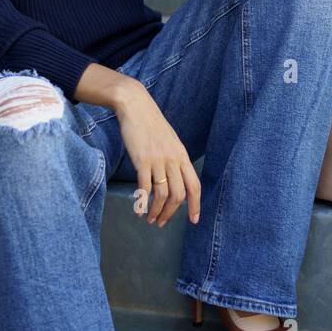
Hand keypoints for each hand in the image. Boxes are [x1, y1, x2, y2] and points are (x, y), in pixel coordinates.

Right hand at [115, 83, 200, 226]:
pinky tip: (138, 209)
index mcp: (182, 156)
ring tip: (150, 219)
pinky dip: (142, 202)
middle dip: (171, 213)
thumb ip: (173, 159)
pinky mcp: (142, 160)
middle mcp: (173, 160)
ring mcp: (158, 160)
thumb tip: (173, 180)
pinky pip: (145, 187)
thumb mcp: (169, 141)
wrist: (136, 106)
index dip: (196, 205)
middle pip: (179, 195)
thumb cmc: (150, 124)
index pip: (195, 186)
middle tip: (161, 223)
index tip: (194, 220)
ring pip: (162, 194)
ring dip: (157, 211)